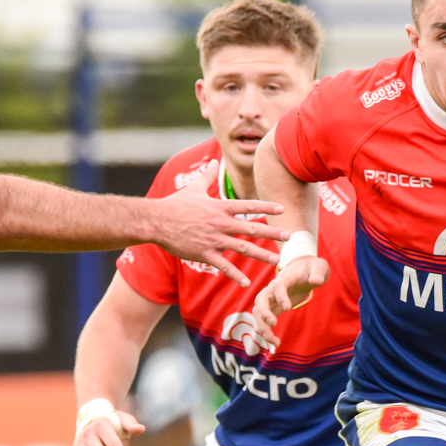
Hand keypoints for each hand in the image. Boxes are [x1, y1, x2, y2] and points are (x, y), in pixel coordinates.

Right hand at [154, 161, 289, 285]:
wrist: (155, 221)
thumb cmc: (174, 204)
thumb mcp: (193, 188)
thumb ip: (207, 176)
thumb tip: (214, 161)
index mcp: (220, 207)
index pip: (248, 206)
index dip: (266, 207)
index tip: (282, 209)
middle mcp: (220, 223)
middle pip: (251, 228)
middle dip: (272, 233)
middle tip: (289, 237)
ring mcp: (213, 239)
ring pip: (242, 248)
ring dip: (261, 254)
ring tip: (276, 261)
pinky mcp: (204, 253)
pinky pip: (223, 266)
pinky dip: (235, 275)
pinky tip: (246, 284)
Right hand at [252, 255, 329, 349]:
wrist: (303, 270)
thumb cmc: (312, 268)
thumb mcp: (319, 266)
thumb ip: (318, 272)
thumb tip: (316, 281)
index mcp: (284, 279)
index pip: (278, 286)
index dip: (280, 296)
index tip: (288, 308)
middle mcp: (272, 289)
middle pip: (260, 300)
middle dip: (264, 313)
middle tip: (274, 324)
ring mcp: (271, 299)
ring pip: (258, 313)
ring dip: (263, 328)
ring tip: (275, 342)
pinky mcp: (273, 308)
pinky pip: (264, 321)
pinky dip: (267, 332)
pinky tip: (276, 343)